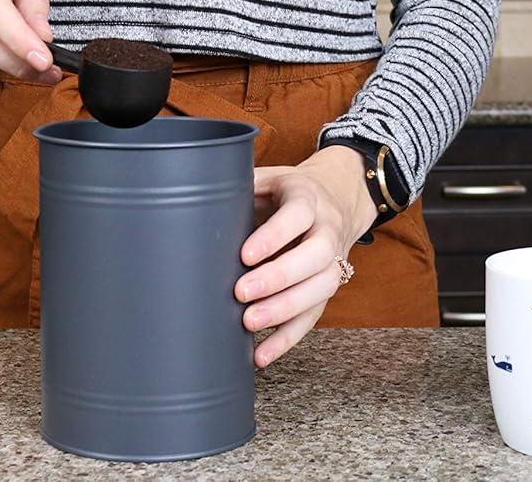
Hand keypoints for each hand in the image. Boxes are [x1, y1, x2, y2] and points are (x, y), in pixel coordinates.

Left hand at [235, 145, 378, 366]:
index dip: (274, 235)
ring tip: (249, 323)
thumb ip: (238, 186)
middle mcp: (327, 228)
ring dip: (286, 310)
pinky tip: (263, 354)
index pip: (297, 214)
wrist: (337, 197)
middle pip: (316, 255)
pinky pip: (314, 315)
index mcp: (308, 196)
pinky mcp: (328, 286)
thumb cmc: (286, 191)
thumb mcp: (267, 178)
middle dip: (279, 277)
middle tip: (241, 293)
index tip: (245, 255)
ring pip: (322, 288)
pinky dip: (288, 337)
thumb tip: (194, 200)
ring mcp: (334, 259)